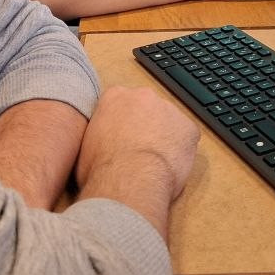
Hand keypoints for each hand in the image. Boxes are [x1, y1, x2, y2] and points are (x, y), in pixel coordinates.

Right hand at [75, 87, 199, 237]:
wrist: (128, 179)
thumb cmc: (101, 166)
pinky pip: (186, 137)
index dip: (122, 121)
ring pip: (168, 122)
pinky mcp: (189, 128)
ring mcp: (169, 109)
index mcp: (115, 96)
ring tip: (154, 161)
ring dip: (164, 136)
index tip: (120, 137)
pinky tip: (170, 165)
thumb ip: (98, 130)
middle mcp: (143, 95)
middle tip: (138, 149)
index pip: (120, 101)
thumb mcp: (85, 143)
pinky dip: (181, 149)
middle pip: (146, 107)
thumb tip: (101, 138)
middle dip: (145, 124)